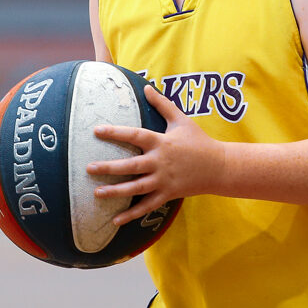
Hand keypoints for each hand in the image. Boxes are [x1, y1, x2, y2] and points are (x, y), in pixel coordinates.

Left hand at [86, 85, 223, 224]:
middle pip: (131, 165)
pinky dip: (132, 215)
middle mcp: (160, 162)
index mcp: (161, 142)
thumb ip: (162, 104)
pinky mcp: (168, 194)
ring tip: (96, 193)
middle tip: (89, 168)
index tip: (97, 131)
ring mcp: (164, 180)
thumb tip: (147, 87)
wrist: (219, 167)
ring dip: (116, 192)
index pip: (135, 135)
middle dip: (109, 167)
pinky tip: (115, 220)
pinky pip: (147, 206)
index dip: (116, 133)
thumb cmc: (199, 141)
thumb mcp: (181, 120)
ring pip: (136, 188)